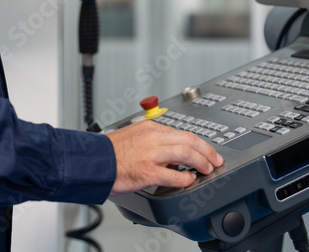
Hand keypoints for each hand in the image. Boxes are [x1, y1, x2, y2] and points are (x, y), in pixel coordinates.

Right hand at [106, 120, 223, 195]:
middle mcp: (152, 137)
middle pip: (189, 139)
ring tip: (207, 169)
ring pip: (186, 153)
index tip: (206, 150)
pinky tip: (189, 180)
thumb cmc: (109, 153)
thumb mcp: (133, 136)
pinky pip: (174, 174)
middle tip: (215, 159)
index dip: (199, 143)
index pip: (182, 132)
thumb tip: (170, 153)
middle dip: (207, 151)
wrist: (92, 162)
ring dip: (201, 162)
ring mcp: (150, 154)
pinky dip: (185, 178)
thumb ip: (152, 141)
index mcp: (149, 127)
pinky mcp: (147, 172)